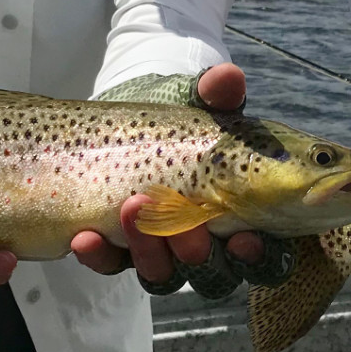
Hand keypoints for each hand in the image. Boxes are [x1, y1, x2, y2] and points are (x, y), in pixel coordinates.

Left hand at [70, 64, 275, 286]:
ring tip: (132, 207)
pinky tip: (84, 237)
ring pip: (164, 274)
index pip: (266, 256)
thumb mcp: (198, 105)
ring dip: (149, 251)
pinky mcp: (122, 250)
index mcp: (245, 217)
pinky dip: (100, 256)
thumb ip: (217, 96)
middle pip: (214, 274)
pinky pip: (113, 266)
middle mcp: (209, 245)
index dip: (259, 256)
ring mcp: (164, 251)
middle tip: (186, 227)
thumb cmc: (180, 119)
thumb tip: (228, 77)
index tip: (243, 238)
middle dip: (198, 253)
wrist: (126, 122)